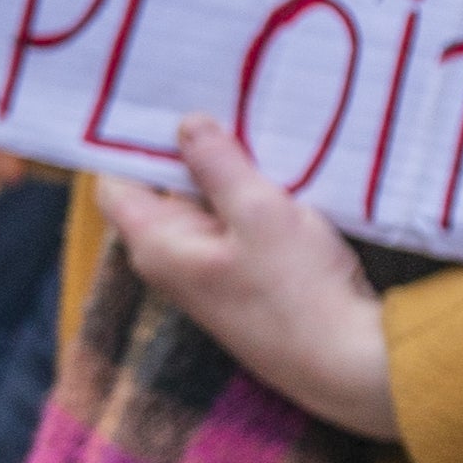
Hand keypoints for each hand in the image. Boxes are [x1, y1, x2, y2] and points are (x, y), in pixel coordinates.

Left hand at [92, 118, 397, 441]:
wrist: (345, 362)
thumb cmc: (298, 290)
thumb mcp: (260, 212)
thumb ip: (219, 165)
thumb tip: (187, 124)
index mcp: (157, 245)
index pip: (116, 182)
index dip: (132, 141)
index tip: (163, 100)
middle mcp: (171, 260)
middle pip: (161, 189)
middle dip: (189, 149)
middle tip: (223, 100)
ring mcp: (206, 272)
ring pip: (203, 205)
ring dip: (227, 173)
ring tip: (258, 129)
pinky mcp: (240, 279)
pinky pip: (231, 225)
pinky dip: (248, 198)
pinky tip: (281, 175)